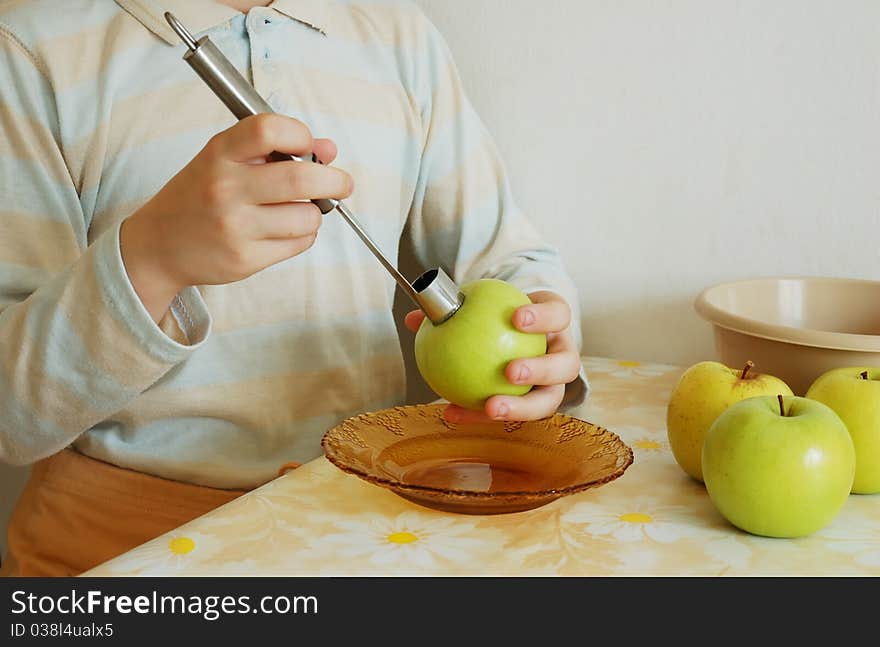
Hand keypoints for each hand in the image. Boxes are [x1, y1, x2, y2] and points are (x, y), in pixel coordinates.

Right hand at [120, 113, 353, 320]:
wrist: (158, 245)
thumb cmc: (199, 196)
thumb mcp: (225, 160)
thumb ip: (275, 149)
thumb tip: (328, 149)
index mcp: (219, 154)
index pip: (269, 130)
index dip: (301, 134)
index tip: (310, 146)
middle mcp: (225, 189)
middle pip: (302, 179)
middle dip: (335, 180)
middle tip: (342, 183)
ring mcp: (235, 227)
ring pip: (307, 217)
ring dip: (316, 213)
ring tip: (301, 210)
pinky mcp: (246, 258)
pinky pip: (299, 244)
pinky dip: (304, 235)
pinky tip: (284, 229)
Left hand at [404, 290, 580, 422]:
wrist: (517, 335)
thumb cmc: (500, 316)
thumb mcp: (484, 306)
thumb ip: (454, 308)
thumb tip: (414, 318)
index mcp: (556, 322)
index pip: (559, 314)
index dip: (544, 317)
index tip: (517, 318)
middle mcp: (563, 354)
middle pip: (565, 366)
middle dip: (541, 370)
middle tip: (511, 371)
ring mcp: (554, 383)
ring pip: (548, 400)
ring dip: (521, 407)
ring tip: (491, 408)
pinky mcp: (535, 404)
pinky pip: (511, 412)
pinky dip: (480, 414)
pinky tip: (452, 413)